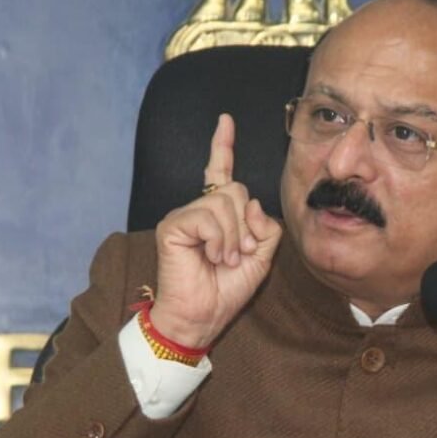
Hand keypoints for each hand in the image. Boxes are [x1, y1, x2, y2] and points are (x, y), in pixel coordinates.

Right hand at [150, 114, 283, 348]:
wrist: (203, 316)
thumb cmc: (227, 290)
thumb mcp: (261, 257)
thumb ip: (265, 227)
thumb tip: (249, 202)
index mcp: (218, 214)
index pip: (222, 173)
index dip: (223, 146)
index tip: (226, 121)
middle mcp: (199, 210)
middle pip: (236, 190)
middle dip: (245, 226)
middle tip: (235, 255)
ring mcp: (183, 216)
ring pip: (225, 203)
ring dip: (232, 238)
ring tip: (221, 260)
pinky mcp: (172, 226)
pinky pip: (208, 218)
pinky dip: (217, 241)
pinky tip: (209, 258)